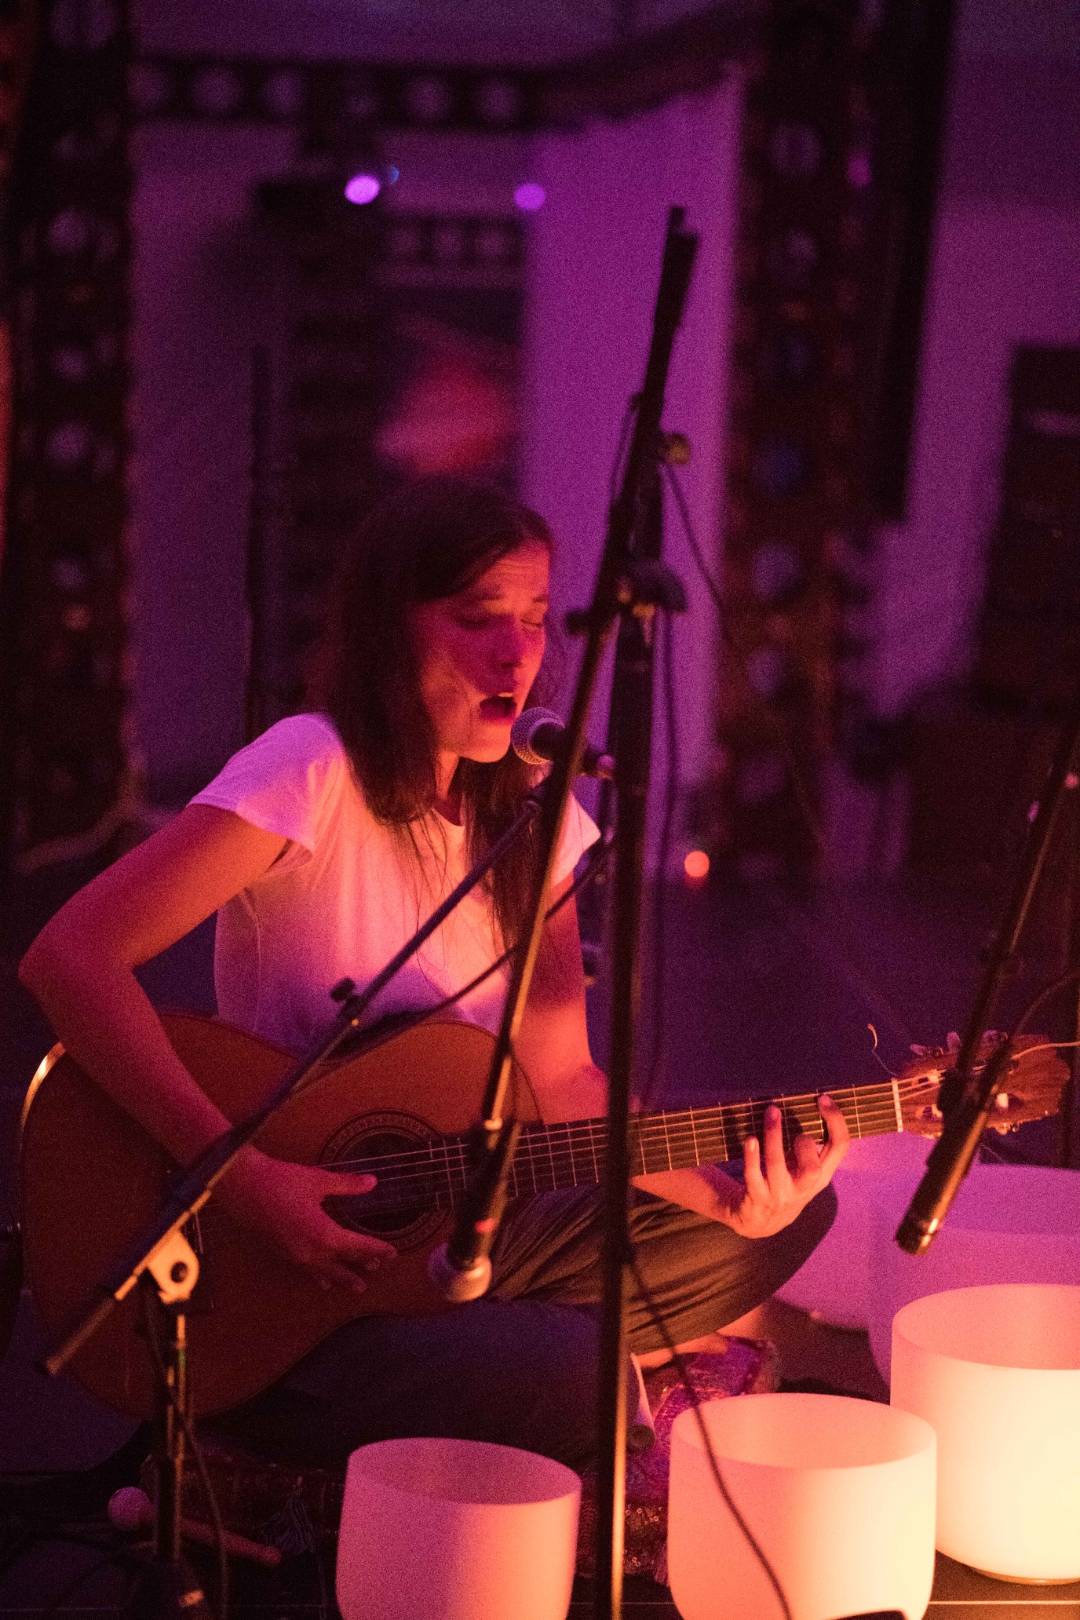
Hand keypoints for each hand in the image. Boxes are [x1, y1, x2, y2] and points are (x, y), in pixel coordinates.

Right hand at [218, 1149, 395, 1294]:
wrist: (242, 1187)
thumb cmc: (282, 1181)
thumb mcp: (318, 1181)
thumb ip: (347, 1185)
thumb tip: (373, 1182)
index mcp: (324, 1235)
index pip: (358, 1247)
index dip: (376, 1249)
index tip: (393, 1253)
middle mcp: (311, 1252)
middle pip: (342, 1264)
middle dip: (360, 1266)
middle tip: (377, 1270)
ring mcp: (295, 1256)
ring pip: (323, 1273)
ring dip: (341, 1279)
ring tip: (354, 1287)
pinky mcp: (282, 1254)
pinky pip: (306, 1271)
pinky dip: (319, 1276)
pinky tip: (321, 1282)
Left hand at [719, 1096, 848, 1238]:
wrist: (759, 1221)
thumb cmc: (785, 1183)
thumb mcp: (804, 1169)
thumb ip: (811, 1146)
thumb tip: (809, 1104)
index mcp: (822, 1175)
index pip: (840, 1148)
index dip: (835, 1121)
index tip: (822, 1098)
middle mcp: (804, 1187)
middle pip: (813, 1168)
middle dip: (804, 1144)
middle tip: (794, 1130)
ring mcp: (780, 1195)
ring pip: (777, 1166)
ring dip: (773, 1137)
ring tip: (771, 1112)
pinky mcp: (757, 1197)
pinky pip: (754, 1176)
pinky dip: (752, 1157)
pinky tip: (751, 1140)